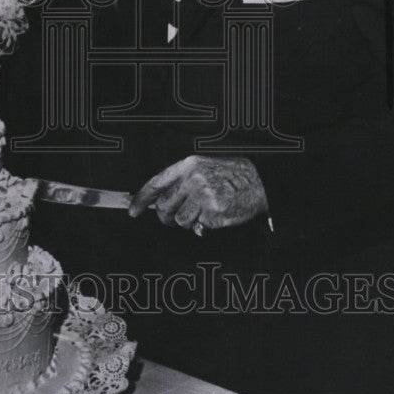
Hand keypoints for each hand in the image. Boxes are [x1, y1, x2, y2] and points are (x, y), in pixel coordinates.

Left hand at [129, 155, 267, 230]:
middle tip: (176, 217)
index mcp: (188, 165)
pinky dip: (205, 226)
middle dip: (166, 217)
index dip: (142, 199)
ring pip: (180, 221)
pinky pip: (199, 227)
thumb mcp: (202, 168)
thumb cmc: (230, 176)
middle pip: (164, 207)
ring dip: (189, 221)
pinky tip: (216, 214)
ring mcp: (204, 197)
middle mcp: (193, 180)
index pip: (156, 183)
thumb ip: (181, 182)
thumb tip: (159, 202)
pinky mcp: (214, 213)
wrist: (258, 181)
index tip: (134, 211)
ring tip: (204, 211)